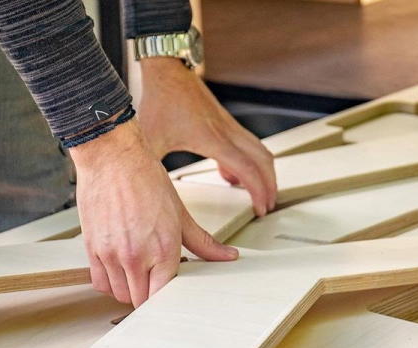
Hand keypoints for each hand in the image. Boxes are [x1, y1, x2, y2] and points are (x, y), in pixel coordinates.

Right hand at [70, 119, 237, 307]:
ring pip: (120, 294)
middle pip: (141, 301)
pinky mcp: (92, 249)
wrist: (112, 156)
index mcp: (163, 249)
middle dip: (148, 295)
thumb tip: (228, 256)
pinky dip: (110, 282)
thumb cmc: (145, 179)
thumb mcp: (180, 214)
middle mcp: (136, 256)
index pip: (164, 296)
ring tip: (137, 271)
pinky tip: (119, 268)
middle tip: (154, 279)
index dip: (167, 297)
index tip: (169, 292)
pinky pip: (100, 283)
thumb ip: (204, 242)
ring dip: (129, 289)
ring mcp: (112, 255)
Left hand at [137, 57, 276, 215]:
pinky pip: (248, 145)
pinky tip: (230, 174)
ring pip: (260, 151)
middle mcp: (226, 131)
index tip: (259, 208)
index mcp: (211, 139)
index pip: (246, 169)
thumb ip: (150, 167)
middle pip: (263, 161)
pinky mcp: (225, 121)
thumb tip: (148, 190)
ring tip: (259, 193)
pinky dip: (250, 162)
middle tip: (266, 206)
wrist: (166, 69)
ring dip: (265, 173)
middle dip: (270, 186)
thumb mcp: (150, 140)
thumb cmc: (160, 99)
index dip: (258, 191)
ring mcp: (228, 125)